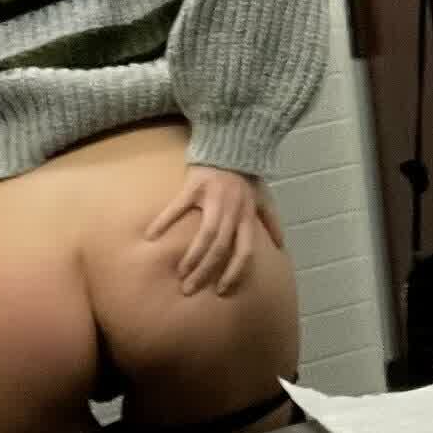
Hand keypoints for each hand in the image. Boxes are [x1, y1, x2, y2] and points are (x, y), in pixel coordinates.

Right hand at [145, 166, 284, 296]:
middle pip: (221, 248)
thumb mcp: (264, 196)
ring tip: (180, 272)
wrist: (232, 142)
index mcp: (248, 215)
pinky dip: (164, 221)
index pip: (245, 250)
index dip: (235, 272)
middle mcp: (233, 210)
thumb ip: (271, 220)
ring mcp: (214, 198)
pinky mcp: (195, 186)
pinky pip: (178, 206)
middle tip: (189, 289)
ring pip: (205, 234)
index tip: (221, 290)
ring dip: (192, 256)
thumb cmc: (247, 174)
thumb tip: (281, 245)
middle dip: (206, 271)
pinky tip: (151, 236)